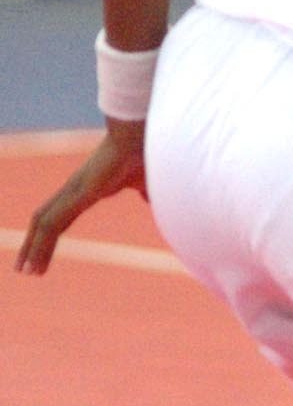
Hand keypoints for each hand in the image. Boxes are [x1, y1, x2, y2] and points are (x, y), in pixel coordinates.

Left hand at [14, 120, 147, 275]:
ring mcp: (73, 191)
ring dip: (32, 248)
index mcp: (89, 188)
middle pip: (47, 220)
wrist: (141, 134)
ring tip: (25, 271)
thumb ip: (146, 193)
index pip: (64, 215)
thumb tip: (153, 200)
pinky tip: (35, 261)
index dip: (53, 234)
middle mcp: (75, 189)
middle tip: (25, 268)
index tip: (45, 252)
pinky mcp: (76, 195)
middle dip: (34, 244)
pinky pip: (52, 224)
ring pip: (44, 224)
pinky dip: (39, 245)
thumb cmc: (145, 153)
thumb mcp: (147, 181)